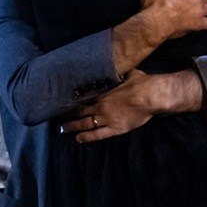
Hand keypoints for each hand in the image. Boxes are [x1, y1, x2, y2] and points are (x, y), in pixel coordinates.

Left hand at [62, 70, 206, 142]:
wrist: (150, 95)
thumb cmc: (141, 82)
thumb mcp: (127, 74)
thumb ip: (119, 75)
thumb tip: (119, 68)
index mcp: (102, 92)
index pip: (82, 97)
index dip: (71, 101)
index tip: (62, 101)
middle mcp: (100, 106)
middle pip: (79, 111)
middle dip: (67, 114)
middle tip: (56, 116)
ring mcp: (106, 119)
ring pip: (85, 124)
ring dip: (72, 126)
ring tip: (63, 129)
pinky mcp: (115, 128)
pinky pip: (98, 135)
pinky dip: (87, 137)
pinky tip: (78, 138)